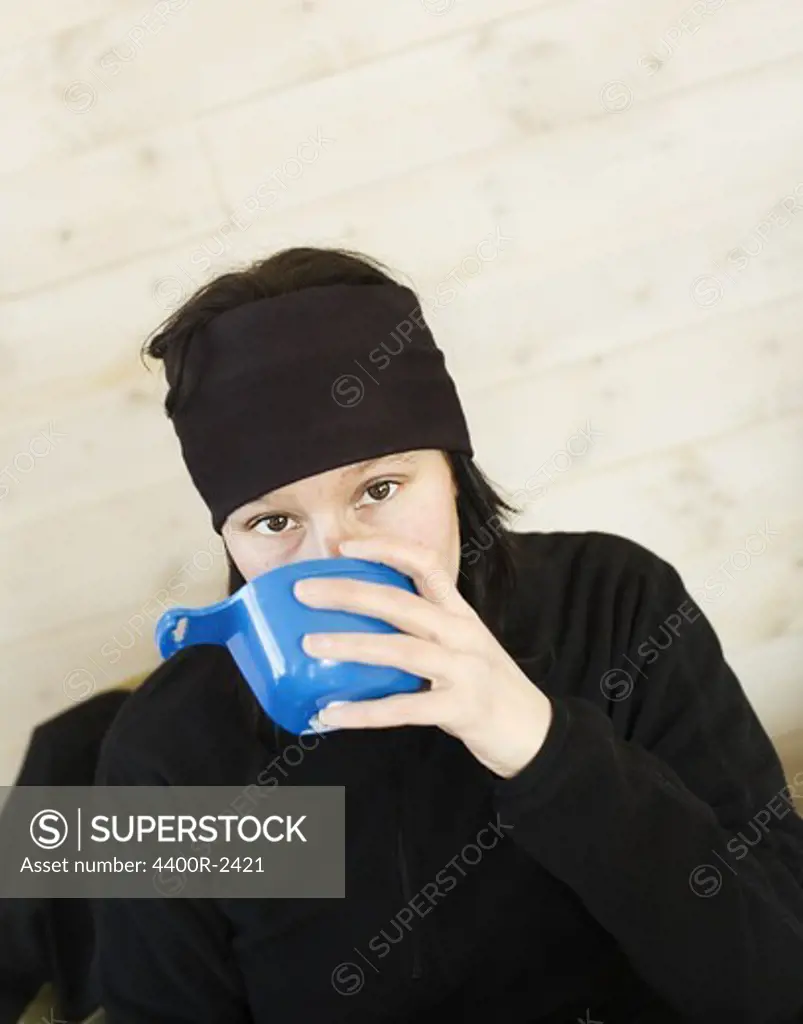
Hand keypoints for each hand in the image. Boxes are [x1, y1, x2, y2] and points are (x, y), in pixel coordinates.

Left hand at [293, 535, 552, 779]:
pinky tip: (331, 713)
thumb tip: (357, 627)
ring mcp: (464, 670)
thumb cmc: (487, 686)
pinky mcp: (461, 708)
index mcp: (459, 613)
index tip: (347, 546)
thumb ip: (422, 632)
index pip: (425, 563)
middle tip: (305, 591)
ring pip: (399, 650)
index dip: (386, 548)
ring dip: (350, 646)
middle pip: (400, 602)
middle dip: (349, 592)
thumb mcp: (462, 645)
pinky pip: (404, 709)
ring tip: (309, 644)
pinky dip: (364, 712)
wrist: (535, 732)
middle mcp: (462, 634)